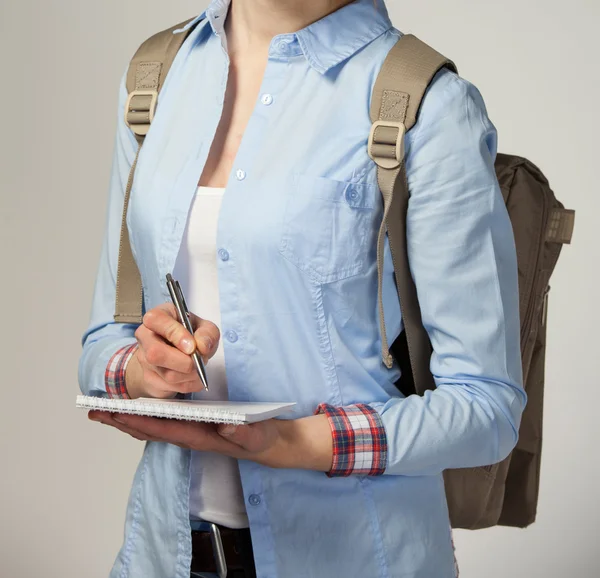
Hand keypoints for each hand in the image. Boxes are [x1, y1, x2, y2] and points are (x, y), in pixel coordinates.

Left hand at [88, 412, 333, 471]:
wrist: (268, 445)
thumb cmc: (261, 438)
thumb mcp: (258, 434)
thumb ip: (244, 432)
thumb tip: (225, 427)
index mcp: (201, 436)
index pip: (165, 428)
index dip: (139, 421)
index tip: (117, 413)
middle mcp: (190, 436)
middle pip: (150, 430)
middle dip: (122, 422)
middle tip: (95, 412)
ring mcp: (190, 433)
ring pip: (153, 428)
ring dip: (128, 420)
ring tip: (105, 411)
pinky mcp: (193, 428)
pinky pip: (162, 425)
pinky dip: (143, 418)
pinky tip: (134, 412)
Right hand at [125, 302, 219, 398]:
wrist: (179, 353)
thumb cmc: (191, 335)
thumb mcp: (204, 327)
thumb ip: (207, 333)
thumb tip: (202, 346)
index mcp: (157, 317)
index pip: (156, 320)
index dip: (176, 334)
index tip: (192, 346)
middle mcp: (146, 336)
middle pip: (155, 353)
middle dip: (183, 362)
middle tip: (198, 360)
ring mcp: (144, 359)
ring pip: (166, 374)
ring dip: (190, 374)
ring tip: (199, 366)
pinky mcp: (149, 377)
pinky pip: (171, 387)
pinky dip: (189, 384)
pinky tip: (193, 376)